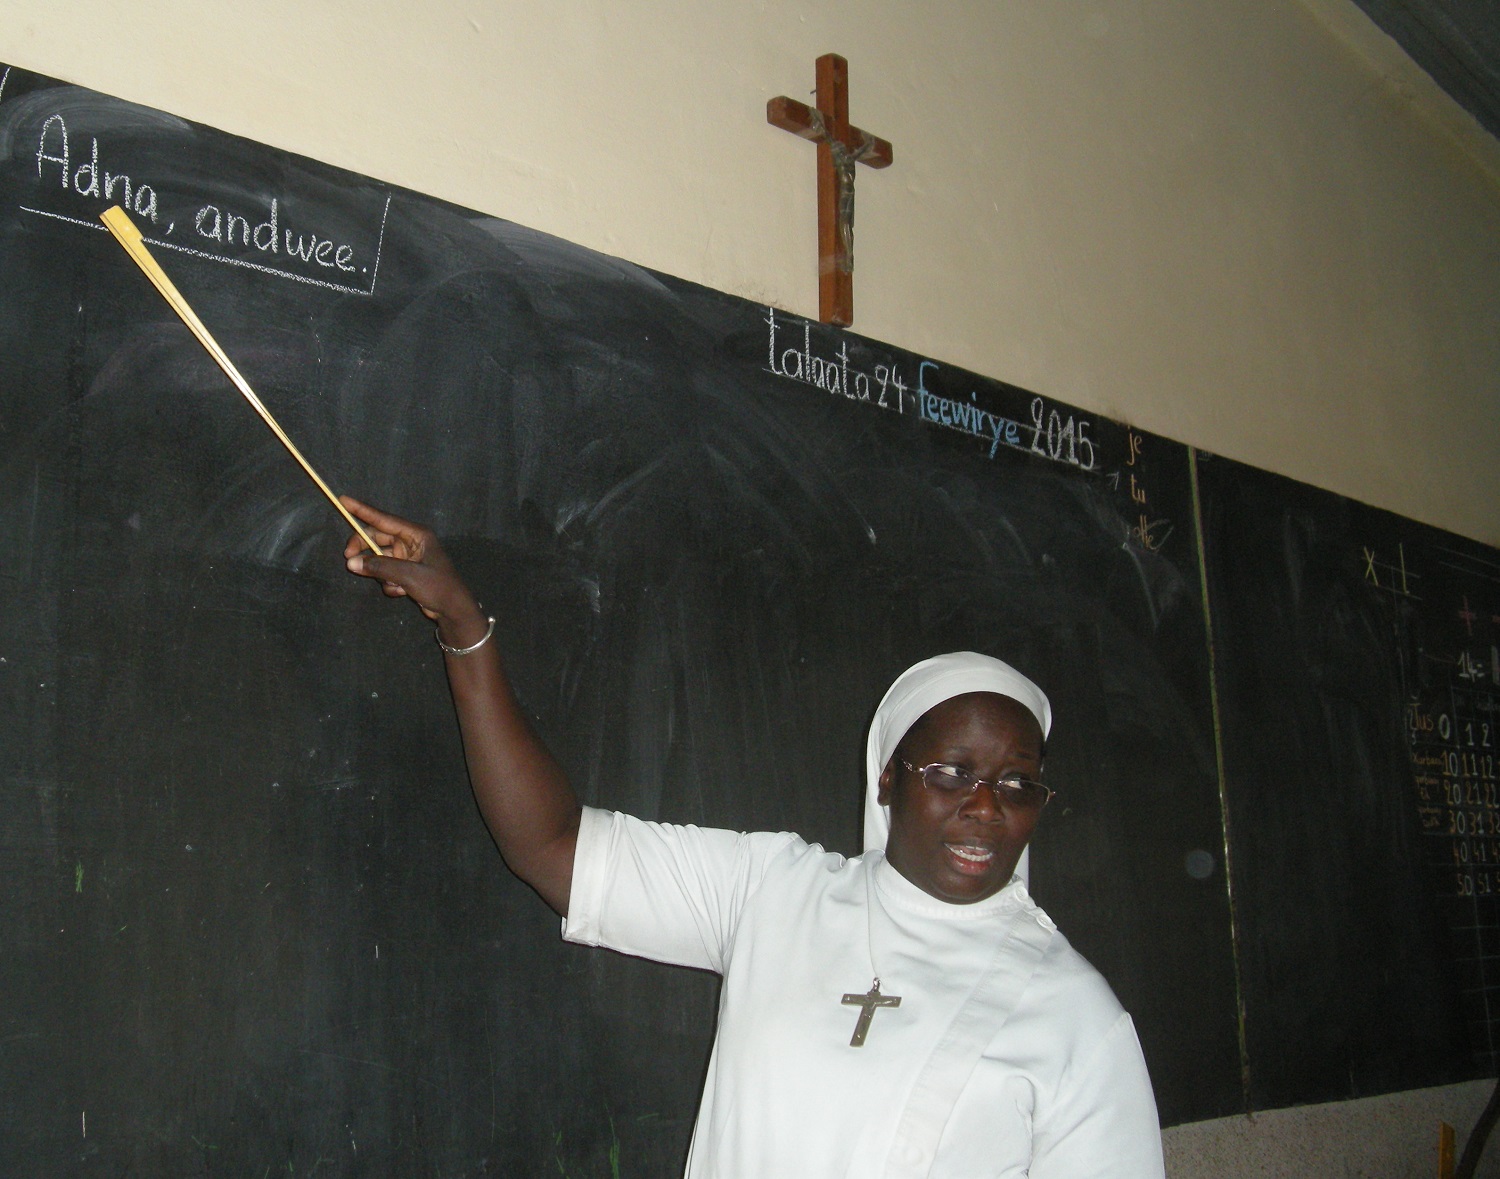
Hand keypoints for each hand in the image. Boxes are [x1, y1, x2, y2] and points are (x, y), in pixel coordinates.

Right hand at [340, 496, 485, 638]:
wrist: (453, 610)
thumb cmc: (438, 587)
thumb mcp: (408, 575)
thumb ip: (379, 566)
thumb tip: (351, 562)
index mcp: (417, 534)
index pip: (383, 519)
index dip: (362, 510)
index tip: (343, 501)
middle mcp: (411, 542)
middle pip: (377, 538)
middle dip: (364, 549)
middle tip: (348, 558)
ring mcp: (407, 557)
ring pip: (379, 558)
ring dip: (380, 573)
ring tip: (394, 585)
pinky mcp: (405, 572)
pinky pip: (386, 572)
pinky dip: (389, 583)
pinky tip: (402, 592)